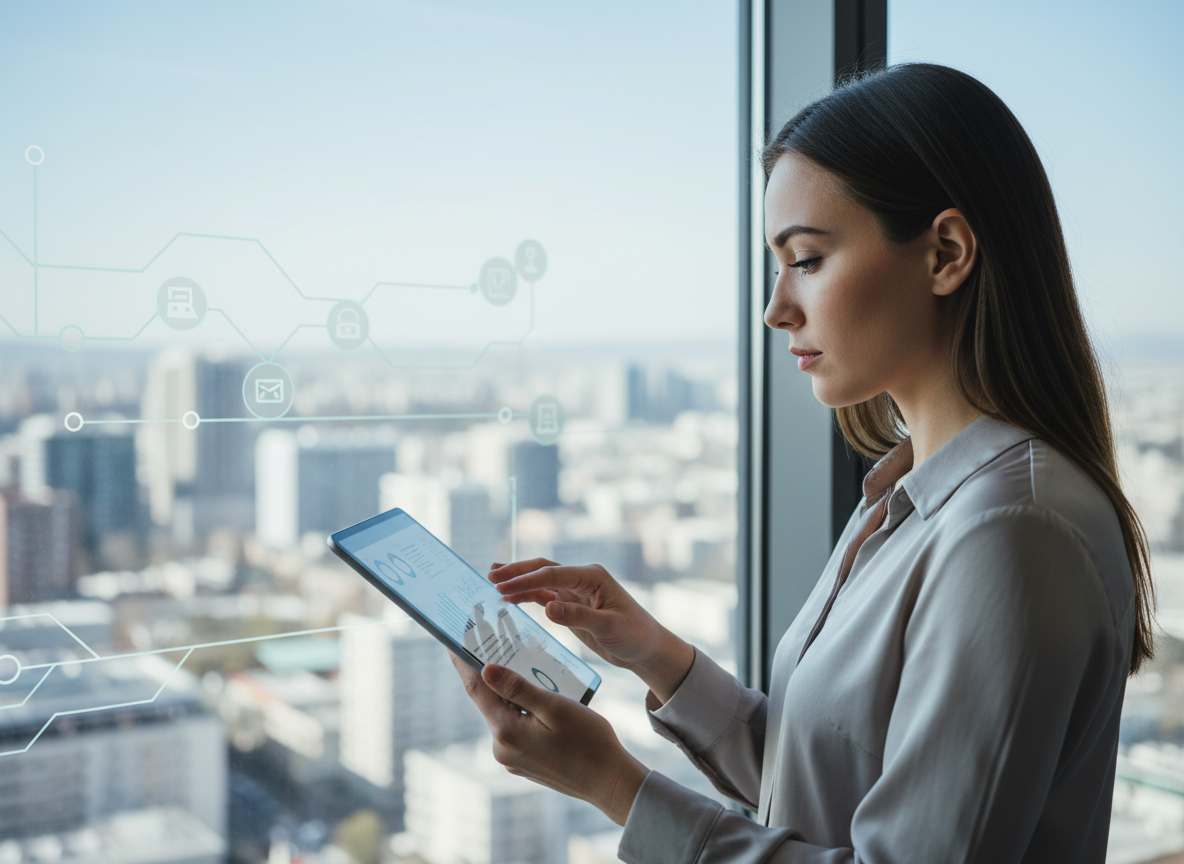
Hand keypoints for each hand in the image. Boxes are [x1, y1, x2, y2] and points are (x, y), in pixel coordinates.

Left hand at [450, 653, 647, 825]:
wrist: (609, 781)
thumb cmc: (588, 742)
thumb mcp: (554, 707)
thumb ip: (518, 688)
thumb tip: (485, 669)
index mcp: (506, 732)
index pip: (476, 689)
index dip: (463, 662)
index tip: (453, 640)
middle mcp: (502, 748)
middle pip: (490, 701)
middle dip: (491, 674)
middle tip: (494, 642)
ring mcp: (512, 758)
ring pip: (505, 714)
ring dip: (511, 693)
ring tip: (524, 668)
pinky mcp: (524, 762)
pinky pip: (517, 728)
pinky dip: (522, 710)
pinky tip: (538, 699)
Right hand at [488, 559, 694, 703]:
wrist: (647, 648)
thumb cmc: (634, 635)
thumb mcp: (608, 627)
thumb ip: (578, 617)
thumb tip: (548, 608)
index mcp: (592, 576)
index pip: (553, 574)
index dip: (527, 579)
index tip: (503, 586)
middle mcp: (582, 578)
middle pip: (543, 569)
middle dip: (517, 572)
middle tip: (490, 576)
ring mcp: (576, 590)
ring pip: (541, 580)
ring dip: (518, 580)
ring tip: (492, 580)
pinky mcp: (572, 605)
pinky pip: (544, 596)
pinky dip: (526, 595)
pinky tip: (509, 597)